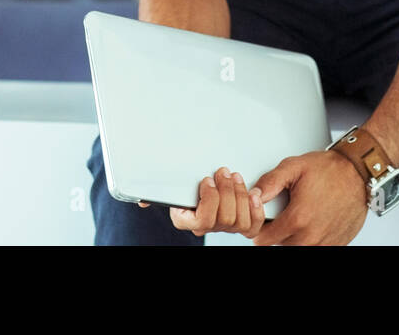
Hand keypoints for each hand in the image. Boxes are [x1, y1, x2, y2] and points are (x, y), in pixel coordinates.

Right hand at [136, 166, 265, 237]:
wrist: (203, 182)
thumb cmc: (185, 184)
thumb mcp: (169, 185)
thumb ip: (157, 191)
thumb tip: (142, 201)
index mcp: (187, 220)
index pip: (202, 221)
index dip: (210, 199)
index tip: (207, 179)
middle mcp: (208, 227)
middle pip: (224, 219)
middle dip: (227, 192)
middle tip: (224, 172)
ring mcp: (226, 227)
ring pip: (240, 222)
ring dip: (240, 196)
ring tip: (235, 177)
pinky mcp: (243, 223)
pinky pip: (253, 226)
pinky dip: (256, 209)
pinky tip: (253, 193)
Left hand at [250, 150, 369, 245]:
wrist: (359, 173)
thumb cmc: (330, 169)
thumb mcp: (294, 166)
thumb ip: (270, 182)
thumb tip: (252, 195)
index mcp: (298, 219)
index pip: (263, 240)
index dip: (259, 228)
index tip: (264, 217)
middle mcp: (311, 236)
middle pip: (279, 245)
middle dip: (277, 231)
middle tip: (284, 211)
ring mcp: (325, 243)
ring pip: (297, 248)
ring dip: (294, 235)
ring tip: (300, 214)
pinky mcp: (336, 244)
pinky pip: (315, 247)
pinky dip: (310, 237)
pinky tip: (313, 220)